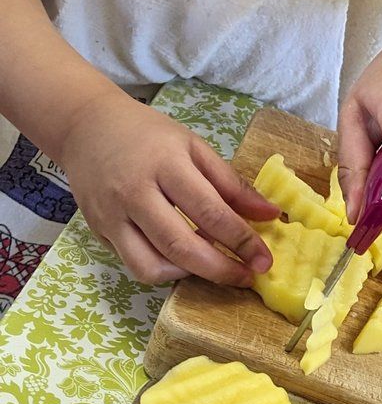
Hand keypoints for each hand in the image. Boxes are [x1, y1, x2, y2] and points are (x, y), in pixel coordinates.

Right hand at [58, 92, 278, 286]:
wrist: (88, 127)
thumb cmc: (149, 135)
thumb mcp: (195, 147)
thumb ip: (232, 184)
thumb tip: (271, 214)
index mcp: (166, 164)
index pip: (209, 211)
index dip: (241, 240)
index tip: (264, 260)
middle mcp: (135, 193)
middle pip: (180, 246)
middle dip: (220, 269)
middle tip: (247, 276)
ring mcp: (112, 216)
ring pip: (152, 266)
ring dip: (190, 275)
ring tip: (213, 266)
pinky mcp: (98, 232)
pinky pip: (134, 264)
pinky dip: (164, 270)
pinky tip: (182, 259)